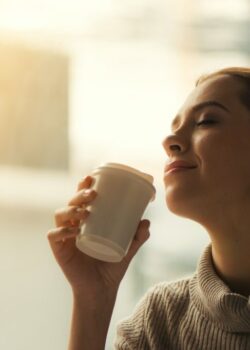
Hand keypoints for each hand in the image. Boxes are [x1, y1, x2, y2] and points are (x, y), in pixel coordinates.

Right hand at [47, 176, 150, 298]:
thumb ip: (138, 236)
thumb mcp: (128, 248)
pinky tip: (73, 232)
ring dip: (71, 210)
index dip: (82, 186)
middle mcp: (73, 225)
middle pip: (70, 203)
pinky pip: (54, 236)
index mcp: (86, 221)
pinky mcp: (59, 250)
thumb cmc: (112, 266)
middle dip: (79, 195)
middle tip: (93, 195)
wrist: (102, 289)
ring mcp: (65, 237)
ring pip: (60, 215)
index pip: (81, 199)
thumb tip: (146, 221)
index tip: (91, 178)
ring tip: (85, 213)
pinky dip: (61, 231)